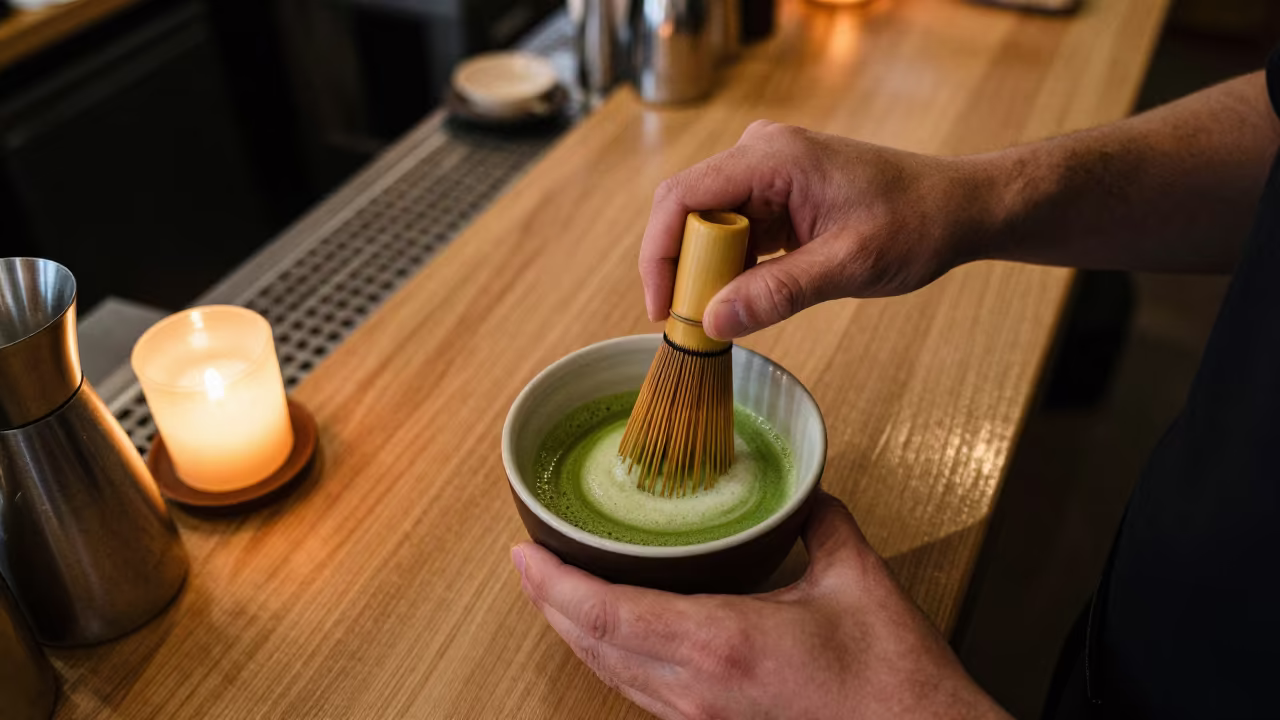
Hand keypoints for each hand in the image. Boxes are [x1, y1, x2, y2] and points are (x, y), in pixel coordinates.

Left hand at [511, 492, 1009, 719]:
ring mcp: (699, 719)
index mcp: (719, 644)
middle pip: (590, 647)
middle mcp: (694, 690)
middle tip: (529, 563)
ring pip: (607, 676)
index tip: (523, 554)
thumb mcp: (857, 581)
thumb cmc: (890, 682)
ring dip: (573, 633)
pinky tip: (613, 637)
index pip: (605, 614)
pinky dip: (610, 658)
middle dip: (547, 604)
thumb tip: (804, 491)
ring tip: (556, 593)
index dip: (552, 585)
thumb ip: (822, 523)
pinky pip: (638, 694)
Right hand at [640, 121, 1001, 338]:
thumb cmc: (917, 223)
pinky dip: (728, 268)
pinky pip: (731, 231)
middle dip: (680, 268)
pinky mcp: (775, 194)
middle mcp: (760, 154)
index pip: (681, 197)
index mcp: (773, 156)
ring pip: (705, 224)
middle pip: (686, 210)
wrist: (958, 208)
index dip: (660, 253)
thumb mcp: (848, 265)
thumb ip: (779, 293)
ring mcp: (766, 173)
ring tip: (716, 317)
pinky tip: (740, 298)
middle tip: (690, 322)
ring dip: (704, 271)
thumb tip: (715, 321)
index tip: (663, 306)